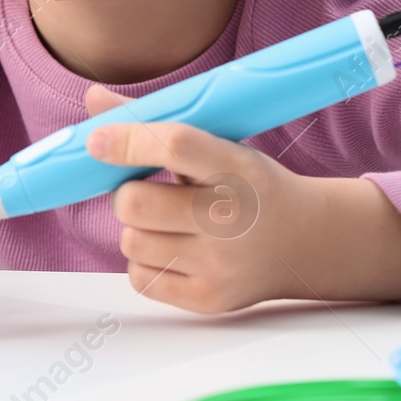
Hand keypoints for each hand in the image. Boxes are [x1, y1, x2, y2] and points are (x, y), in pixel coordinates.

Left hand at [83, 85, 400, 310]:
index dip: (127, 140)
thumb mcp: (218, 144)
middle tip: (142, 189)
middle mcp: (231, 219)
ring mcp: (220, 264)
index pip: (175, 145)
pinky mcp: (210, 300)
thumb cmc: (252, 185)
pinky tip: (172, 248)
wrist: (308, 241)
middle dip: (124, 193)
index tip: (96, 140)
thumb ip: (154, 122)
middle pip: (134, 203)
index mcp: (236, 167)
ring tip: (165, 220)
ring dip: (135, 228)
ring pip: (131, 241)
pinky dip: (145, 262)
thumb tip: (93, 100)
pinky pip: (140, 279)